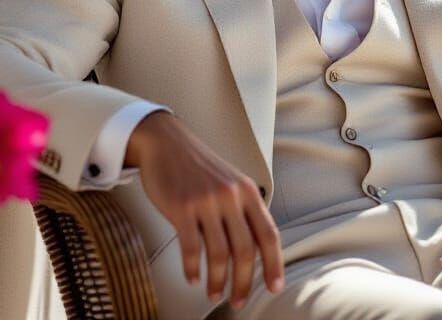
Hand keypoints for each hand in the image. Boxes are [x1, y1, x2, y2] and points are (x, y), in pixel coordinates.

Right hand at [126, 112, 284, 308]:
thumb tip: (256, 250)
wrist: (166, 142)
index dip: (274, 264)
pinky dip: (192, 269)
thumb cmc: (198, 166)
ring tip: (214, 293)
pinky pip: (190, 247)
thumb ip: (243, 211)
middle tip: (238, 300)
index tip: (274, 286)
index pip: (268, 234)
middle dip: (243, 282)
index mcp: (247, 191)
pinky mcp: (181, 207)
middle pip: (245, 250)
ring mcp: (206, 201)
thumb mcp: (230, 182)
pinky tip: (193, 278)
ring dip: (217, 281)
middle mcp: (230, 195)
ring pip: (218, 254)